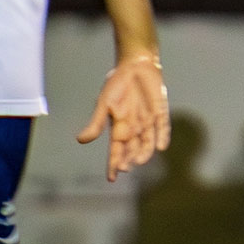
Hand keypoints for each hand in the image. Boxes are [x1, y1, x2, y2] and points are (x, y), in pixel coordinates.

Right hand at [78, 54, 170, 181]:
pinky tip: (160, 146)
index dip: (114, 164)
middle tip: (126, 167)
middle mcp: (134, 128)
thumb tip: (81, 141)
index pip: (116, 151)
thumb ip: (96, 123)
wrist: (135, 66)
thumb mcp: (104, 104)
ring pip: (147, 142)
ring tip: (139, 160)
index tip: (112, 178)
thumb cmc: (117, 84)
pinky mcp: (160, 112)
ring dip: (144, 152)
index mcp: (119, 127)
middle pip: (132, 149)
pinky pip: (162, 127)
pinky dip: (162, 136)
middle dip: (129, 159)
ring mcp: (148, 121)